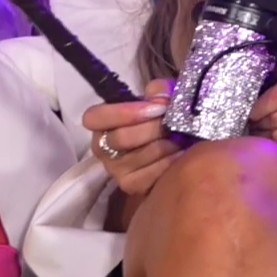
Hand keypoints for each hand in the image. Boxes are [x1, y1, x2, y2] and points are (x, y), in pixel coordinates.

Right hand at [82, 79, 180, 196]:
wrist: (182, 146)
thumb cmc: (165, 118)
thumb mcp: (162, 98)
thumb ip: (159, 91)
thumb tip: (159, 96)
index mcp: (105, 124)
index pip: (94, 117)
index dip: (123, 112)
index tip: (156, 108)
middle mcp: (104, 148)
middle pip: (121, 138)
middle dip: (154, 128)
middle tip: (174, 123)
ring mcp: (116, 169)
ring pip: (139, 156)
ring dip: (166, 144)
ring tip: (182, 138)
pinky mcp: (132, 185)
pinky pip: (151, 174)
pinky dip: (171, 162)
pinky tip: (182, 154)